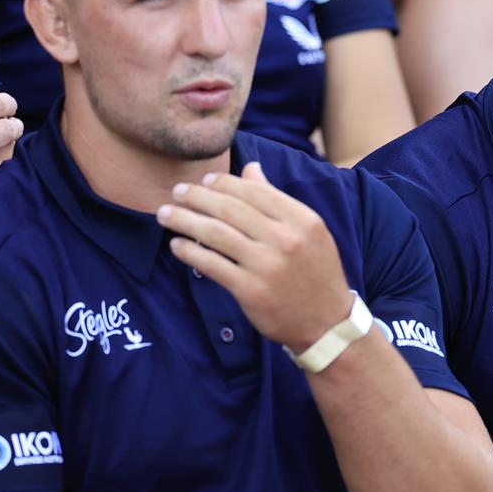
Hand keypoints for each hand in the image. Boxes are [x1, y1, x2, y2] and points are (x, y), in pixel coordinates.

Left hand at [156, 161, 352, 351]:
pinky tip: (177, 245)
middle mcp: (286, 240)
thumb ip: (277, 200)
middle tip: (177, 191)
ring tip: (166, 215)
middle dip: (197, 196)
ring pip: (215, 234)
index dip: (224, 183)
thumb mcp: (309, 231)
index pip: (255, 191)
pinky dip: (189, 252)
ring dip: (185, 220)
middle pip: (230, 209)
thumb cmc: (316, 272)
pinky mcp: (250, 291)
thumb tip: (251, 168)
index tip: (204, 180)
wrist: (327, 322)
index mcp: (303, 220)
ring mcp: (267, 266)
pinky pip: (212, 265)